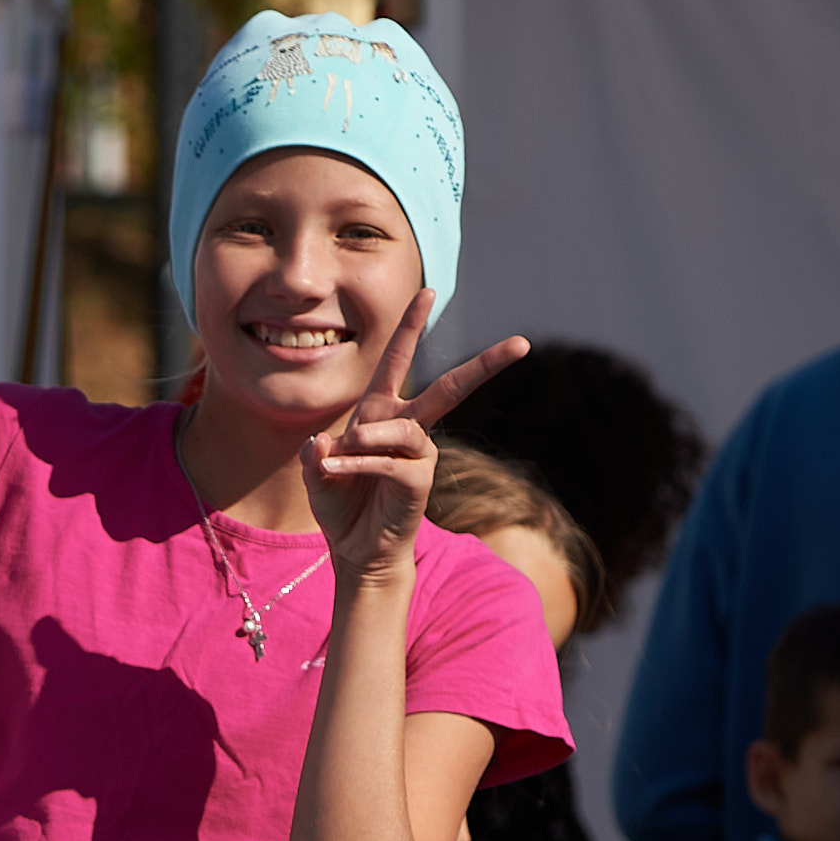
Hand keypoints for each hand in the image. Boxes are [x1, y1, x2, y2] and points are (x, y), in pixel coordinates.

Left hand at [302, 291, 527, 580]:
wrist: (356, 550)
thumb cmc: (341, 504)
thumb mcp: (317, 472)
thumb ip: (318, 455)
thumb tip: (324, 445)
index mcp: (380, 411)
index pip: (398, 360)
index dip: (412, 325)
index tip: (428, 290)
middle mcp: (407, 427)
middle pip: (450, 388)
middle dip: (484, 365)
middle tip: (522, 344)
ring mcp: (418, 455)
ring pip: (401, 428)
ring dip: (365, 438)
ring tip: (341, 456)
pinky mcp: (419, 481)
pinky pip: (388, 461)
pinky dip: (359, 464)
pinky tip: (338, 470)